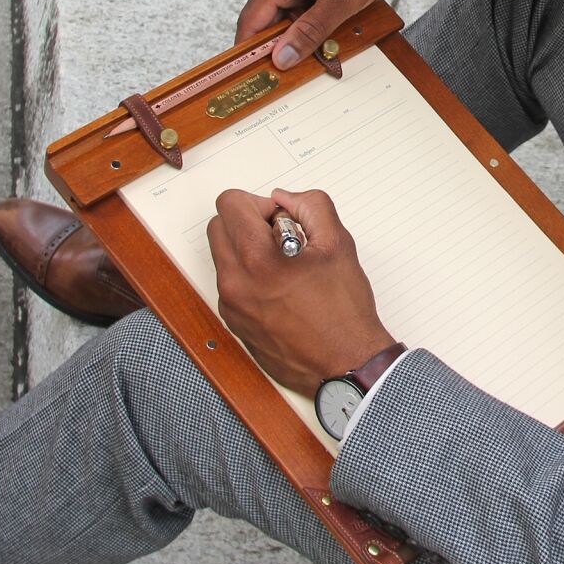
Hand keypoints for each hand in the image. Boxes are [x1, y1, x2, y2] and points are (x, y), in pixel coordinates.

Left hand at [208, 188, 394, 397]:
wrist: (345, 365)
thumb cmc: (344, 313)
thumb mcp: (337, 244)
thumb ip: (311, 206)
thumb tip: (284, 198)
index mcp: (256, 260)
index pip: (229, 203)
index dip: (259, 203)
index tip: (280, 219)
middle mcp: (234, 283)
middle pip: (218, 226)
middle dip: (248, 223)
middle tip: (282, 239)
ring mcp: (231, 306)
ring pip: (222, 255)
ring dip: (247, 250)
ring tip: (284, 267)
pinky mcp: (234, 322)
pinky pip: (229, 284)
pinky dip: (248, 277)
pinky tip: (280, 290)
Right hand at [236, 0, 434, 69]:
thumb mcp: (342, 0)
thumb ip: (310, 32)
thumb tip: (283, 57)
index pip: (251, 21)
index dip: (249, 52)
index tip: (255, 76)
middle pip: (267, 18)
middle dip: (283, 44)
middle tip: (300, 68)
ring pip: (285, 11)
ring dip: (301, 31)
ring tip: (324, 43)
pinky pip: (298, 0)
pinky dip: (310, 18)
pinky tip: (328, 23)